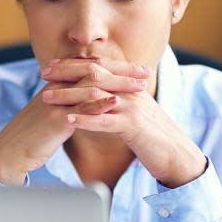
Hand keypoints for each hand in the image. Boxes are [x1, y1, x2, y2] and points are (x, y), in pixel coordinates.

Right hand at [0, 58, 150, 184]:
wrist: (9, 152)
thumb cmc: (32, 137)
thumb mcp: (52, 116)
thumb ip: (69, 106)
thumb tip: (87, 104)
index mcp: (57, 85)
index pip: (90, 69)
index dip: (115, 67)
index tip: (137, 69)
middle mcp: (57, 88)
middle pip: (94, 71)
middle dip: (122, 70)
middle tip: (146, 71)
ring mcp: (55, 102)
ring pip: (91, 86)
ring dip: (118, 84)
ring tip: (140, 85)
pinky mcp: (54, 119)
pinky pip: (80, 108)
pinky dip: (99, 104)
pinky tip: (116, 102)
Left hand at [41, 59, 206, 187]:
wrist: (177, 155)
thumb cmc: (152, 137)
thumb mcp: (133, 114)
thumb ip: (115, 103)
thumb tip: (96, 98)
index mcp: (129, 87)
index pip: (98, 68)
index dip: (73, 65)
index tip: (51, 66)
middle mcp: (130, 92)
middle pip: (95, 74)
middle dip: (67, 73)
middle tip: (43, 74)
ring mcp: (133, 107)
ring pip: (97, 95)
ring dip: (69, 95)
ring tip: (47, 97)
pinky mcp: (134, 126)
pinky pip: (106, 120)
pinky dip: (86, 119)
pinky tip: (68, 120)